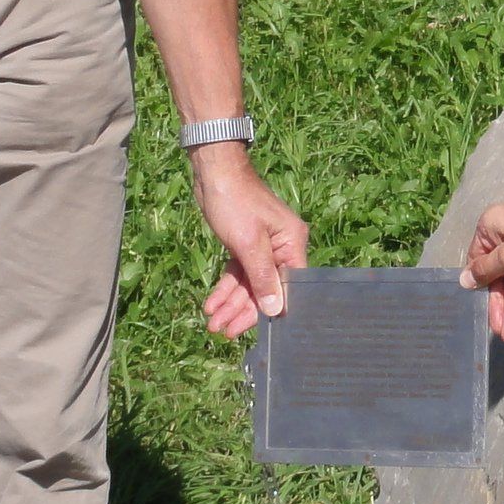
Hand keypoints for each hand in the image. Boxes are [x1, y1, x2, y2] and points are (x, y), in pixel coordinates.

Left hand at [195, 147, 310, 338]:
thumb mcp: (249, 243)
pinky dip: (225, 287)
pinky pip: (238, 272)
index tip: (254, 332)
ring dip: (231, 303)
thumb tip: (276, 309)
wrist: (213, 171)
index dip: (270, 310)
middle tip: (222, 331)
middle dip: (243, 311)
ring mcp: (263, 246)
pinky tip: (211, 303)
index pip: (288, 286)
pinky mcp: (245, 244)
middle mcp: (282, 247)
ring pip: (249, 283)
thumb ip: (262, 278)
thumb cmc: (235, 201)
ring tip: (212, 323)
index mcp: (292, 243)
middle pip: (265, 288)